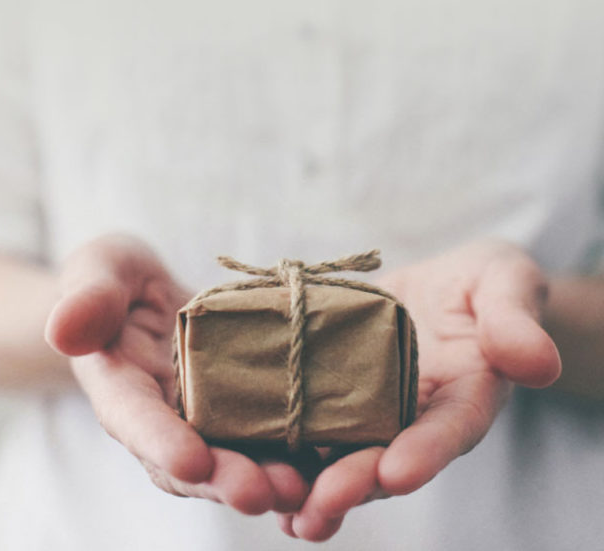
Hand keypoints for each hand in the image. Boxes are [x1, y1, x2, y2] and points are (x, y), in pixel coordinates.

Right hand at [45, 234, 308, 514]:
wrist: (150, 301)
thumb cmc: (117, 279)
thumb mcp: (101, 267)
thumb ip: (88, 294)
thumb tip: (62, 330)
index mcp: (118, 386)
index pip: (131, 417)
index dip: (158, 441)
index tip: (189, 461)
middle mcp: (160, 420)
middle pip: (186, 461)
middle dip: (221, 478)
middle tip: (260, 491)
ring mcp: (203, 425)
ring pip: (229, 465)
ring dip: (263, 481)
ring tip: (301, 491)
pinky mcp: (244, 420)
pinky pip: (267, 446)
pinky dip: (297, 462)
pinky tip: (332, 467)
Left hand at [279, 239, 561, 540]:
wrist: (430, 288)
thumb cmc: (478, 282)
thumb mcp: (504, 280)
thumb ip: (514, 317)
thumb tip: (538, 363)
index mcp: (463, 396)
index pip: (449, 428)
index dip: (427, 452)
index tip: (399, 473)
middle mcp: (414, 420)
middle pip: (386, 459)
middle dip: (355, 483)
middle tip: (323, 502)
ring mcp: (368, 419)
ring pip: (343, 462)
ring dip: (315, 492)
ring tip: (289, 516)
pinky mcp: (327, 406)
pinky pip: (306, 439)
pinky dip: (285, 465)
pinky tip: (259, 488)